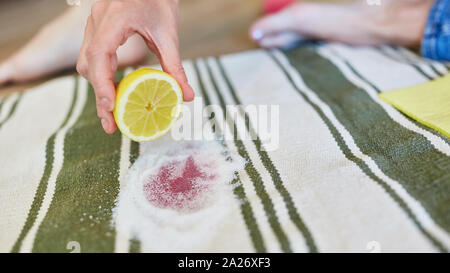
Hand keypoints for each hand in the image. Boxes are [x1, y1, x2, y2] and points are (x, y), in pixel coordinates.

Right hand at [76, 0, 193, 133]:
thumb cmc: (159, 0)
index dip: (102, 84)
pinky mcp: (97, 29)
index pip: (98, 55)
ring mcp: (93, 25)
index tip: (110, 107)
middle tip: (111, 125)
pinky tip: (115, 90)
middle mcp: (97, 22)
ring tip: (114, 111)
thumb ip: (175, 66)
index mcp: (113, 20)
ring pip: (86, 62)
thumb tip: (188, 96)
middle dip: (99, 96)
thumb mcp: (169, 33)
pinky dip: (102, 76)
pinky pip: (92, 57)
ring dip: (99, 87)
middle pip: (87, 65)